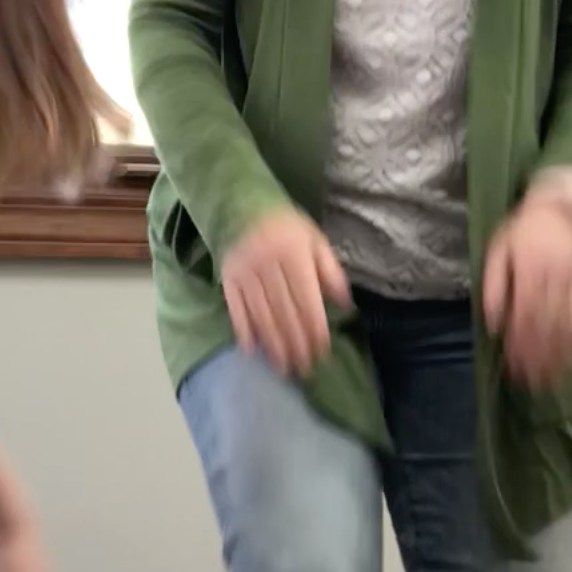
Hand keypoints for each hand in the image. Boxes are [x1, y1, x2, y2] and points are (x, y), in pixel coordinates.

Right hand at [220, 209, 351, 374]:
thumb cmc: (286, 226)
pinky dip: (244, 330)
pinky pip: (236, 308)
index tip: (322, 350)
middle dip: (296, 343)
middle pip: (284, 311)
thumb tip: (344, 303)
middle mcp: (269, 264)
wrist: (241, 204)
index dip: (315, 327)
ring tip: (284, 367)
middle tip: (304, 368)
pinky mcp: (227, 278)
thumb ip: (330, 270)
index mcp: (294, 253)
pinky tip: (252, 350)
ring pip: (262, 314)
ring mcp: (245, 272)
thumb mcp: (315, 240)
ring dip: (274, 344)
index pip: (306, 298)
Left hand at [482, 193, 571, 388]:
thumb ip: (494, 287)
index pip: (526, 317)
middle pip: (549, 326)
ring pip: (570, 326)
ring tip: (550, 379)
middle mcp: (557, 278)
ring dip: (560, 356)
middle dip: (539, 358)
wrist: (560, 203)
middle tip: (530, 383)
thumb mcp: (497, 250)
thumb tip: (494, 325)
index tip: (514, 367)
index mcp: (531, 270)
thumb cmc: (522, 229)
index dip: (520, 345)